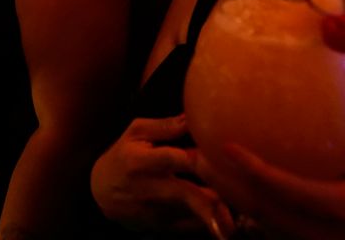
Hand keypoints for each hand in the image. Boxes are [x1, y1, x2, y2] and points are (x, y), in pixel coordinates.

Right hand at [91, 115, 234, 237]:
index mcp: (142, 161)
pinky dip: (208, 221)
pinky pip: (191, 228)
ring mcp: (156, 212)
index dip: (201, 159)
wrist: (100, 193)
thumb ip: (165, 126)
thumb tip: (193, 116)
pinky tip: (223, 217)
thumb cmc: (123, 156)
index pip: (176, 160)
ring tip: (240, 209)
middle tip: (244, 199)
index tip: (222, 157)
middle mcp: (150, 189)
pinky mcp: (161, 227)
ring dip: (219, 211)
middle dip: (216, 200)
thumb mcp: (136, 133)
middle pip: (189, 196)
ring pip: (195, 215)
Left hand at [194, 121, 344, 239]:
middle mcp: (322, 229)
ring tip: (201, 165)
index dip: (258, 171)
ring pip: (258, 220)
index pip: (293, 190)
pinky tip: (223, 184)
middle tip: (197, 155)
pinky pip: (264, 225)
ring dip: (226, 194)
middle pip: (262, 209)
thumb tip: (336, 75)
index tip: (228, 146)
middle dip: (225, 185)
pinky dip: (240, 203)